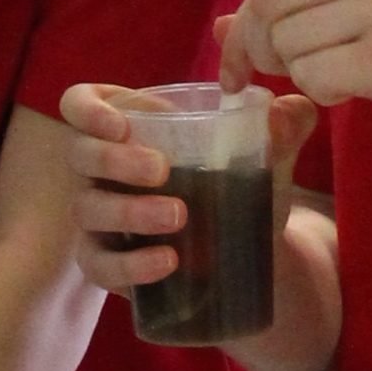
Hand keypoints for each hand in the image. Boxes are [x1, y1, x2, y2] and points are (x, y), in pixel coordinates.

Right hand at [58, 82, 319, 295]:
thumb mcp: (262, 152)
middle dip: (115, 161)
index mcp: (124, 123)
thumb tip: (292, 108)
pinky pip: (100, 265)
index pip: (79, 105)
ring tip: (178, 216)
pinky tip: (167, 261)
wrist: (246, 247)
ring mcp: (97, 216)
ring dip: (129, 212)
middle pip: (80, 155)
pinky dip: (131, 265)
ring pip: (89, 210)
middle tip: (161, 169)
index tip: (122, 124)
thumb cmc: (237, 178)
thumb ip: (283, 126)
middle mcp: (99, 167)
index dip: (88, 111)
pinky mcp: (106, 262)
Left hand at [218, 0, 371, 144]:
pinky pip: (313, 78)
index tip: (240, 67)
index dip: (245, 29)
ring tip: (343, 81)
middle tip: (269, 83)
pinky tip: (357, 93)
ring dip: (300, 77)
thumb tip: (220, 26)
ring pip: (287, 47)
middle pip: (267, 8)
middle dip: (254, 52)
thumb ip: (302, 9)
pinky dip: (322, 95)